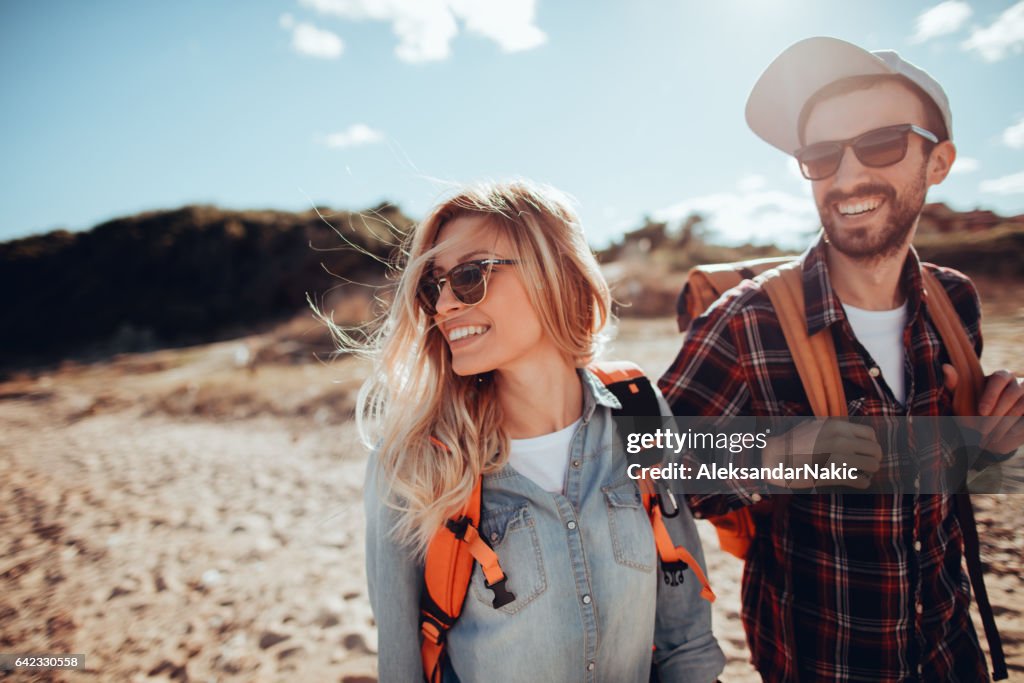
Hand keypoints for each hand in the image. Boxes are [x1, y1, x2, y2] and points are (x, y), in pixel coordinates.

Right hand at [763, 419, 881, 488]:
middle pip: (875, 450)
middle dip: (874, 459)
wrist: (775, 458)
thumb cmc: (793, 443)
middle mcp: (841, 440)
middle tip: (868, 464)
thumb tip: (850, 432)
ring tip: (862, 473)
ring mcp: (838, 458)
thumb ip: (833, 427)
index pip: (870, 434)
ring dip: (869, 471)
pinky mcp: (834, 475)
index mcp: (837, 426)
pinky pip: (861, 481)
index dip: (871, 444)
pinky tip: (857, 482)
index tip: (866, 450)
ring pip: (871, 466)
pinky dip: (862, 483)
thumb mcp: (813, 425)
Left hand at [943, 364, 1023, 454]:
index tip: (981, 412)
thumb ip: (954, 383)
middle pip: (1012, 393)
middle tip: (984, 430)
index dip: (991, 395)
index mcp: (1001, 376)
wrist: (988, 431)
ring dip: (1007, 422)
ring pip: (1023, 405)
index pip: (999, 379)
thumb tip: (945, 367)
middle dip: (997, 413)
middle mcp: (1019, 383)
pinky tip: (1008, 435)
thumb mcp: (961, 398)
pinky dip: (1019, 427)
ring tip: (992, 436)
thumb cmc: (973, 409)